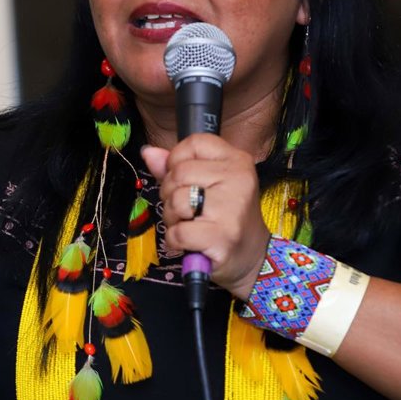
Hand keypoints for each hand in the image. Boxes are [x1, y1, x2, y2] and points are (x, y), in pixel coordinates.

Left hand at [141, 134, 268, 298]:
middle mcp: (238, 179)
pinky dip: (175, 240)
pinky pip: (178, 232)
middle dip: (170, 194)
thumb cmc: (225, 217)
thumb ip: (177, 167)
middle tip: (186, 210)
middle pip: (179, 173)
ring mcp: (231, 208)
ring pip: (176, 201)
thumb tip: (148, 152)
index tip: (184, 180)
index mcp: (236, 160)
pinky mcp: (222, 236)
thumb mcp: (207, 184)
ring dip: (172, 218)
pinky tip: (189, 243)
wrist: (253, 256)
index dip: (177, 160)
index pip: (194, 143)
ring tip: (189, 225)